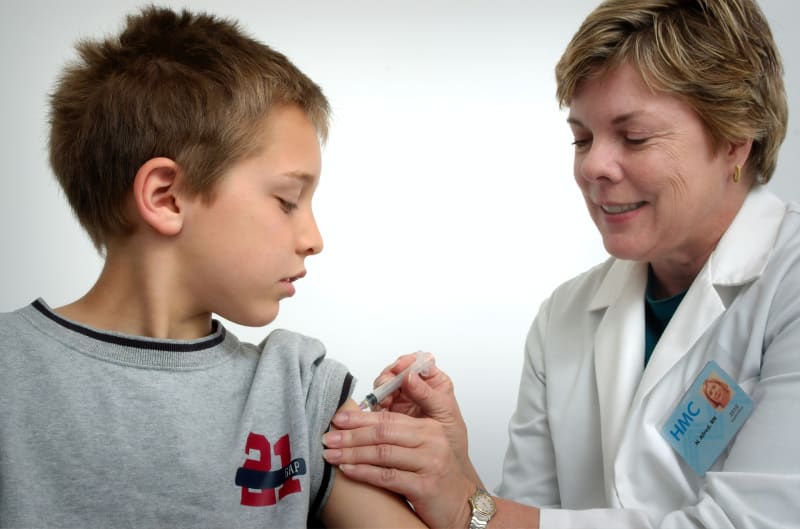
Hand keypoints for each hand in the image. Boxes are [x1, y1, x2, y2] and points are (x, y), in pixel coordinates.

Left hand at [322, 405, 473, 528]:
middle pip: (383, 432)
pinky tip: (348, 470)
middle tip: (328, 437)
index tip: (338, 418)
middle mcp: (431, 440)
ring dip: (352, 453)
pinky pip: (387, 477)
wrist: (462, 506)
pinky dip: (364, 472)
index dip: (360, 417)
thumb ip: (400, 436)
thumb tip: (361, 427)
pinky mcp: (425, 486)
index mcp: (429, 427)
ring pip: (382, 453)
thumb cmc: (438, 477)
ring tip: (332, 454)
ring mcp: (430, 462)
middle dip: (351, 434)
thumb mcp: (423, 449)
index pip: (389, 417)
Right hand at [371, 353, 473, 473]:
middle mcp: (415, 387)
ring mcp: (401, 399)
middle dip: (390, 376)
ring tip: (384, 400)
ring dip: (381, 389)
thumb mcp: (445, 414)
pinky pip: (378, 402)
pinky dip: (376, 404)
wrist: (444, 468)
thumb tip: (410, 375)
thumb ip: (428, 394)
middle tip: (387, 384)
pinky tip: (379, 409)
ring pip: (385, 385)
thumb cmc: (451, 439)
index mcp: (434, 382)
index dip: (407, 362)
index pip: (418, 362)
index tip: (401, 368)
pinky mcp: (389, 413)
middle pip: (397, 371)